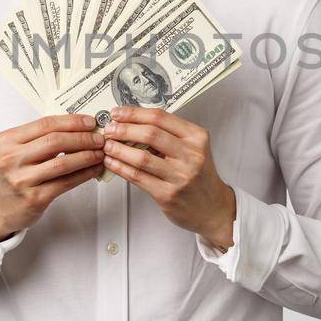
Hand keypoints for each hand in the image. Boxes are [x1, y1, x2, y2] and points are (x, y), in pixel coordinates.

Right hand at [0, 114, 105, 240]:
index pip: (45, 124)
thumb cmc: (13, 175)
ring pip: (62, 163)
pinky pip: (65, 182)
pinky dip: (83, 174)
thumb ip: (40, 138)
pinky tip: (93, 169)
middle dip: (82, 138)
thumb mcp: (16, 150)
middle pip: (54, 141)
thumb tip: (78, 127)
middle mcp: (12, 159)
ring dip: (86, 156)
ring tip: (99, 153)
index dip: (71, 121)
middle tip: (98, 138)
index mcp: (7, 140)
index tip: (90, 122)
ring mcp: (22, 179)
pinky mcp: (35, 197)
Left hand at [100, 106, 235, 248]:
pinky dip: (120, 167)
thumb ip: (169, 135)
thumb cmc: (198, 175)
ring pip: (141, 157)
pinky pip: (138, 177)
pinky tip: (111, 162)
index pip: (161, 118)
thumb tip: (132, 123)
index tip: (118, 113)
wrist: (213, 208)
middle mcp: (191, 155)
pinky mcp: (168, 194)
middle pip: (150, 134)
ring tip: (106, 145)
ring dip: (118, 149)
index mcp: (197, 137)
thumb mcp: (193, 148)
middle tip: (109, 129)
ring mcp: (180, 176)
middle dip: (124, 129)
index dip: (135, 113)